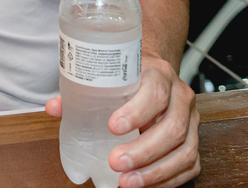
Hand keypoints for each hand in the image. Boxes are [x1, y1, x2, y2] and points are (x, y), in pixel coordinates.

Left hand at [45, 57, 199, 187]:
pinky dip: (168, 179)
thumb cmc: (128, 75)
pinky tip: (146, 184)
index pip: (155, 93)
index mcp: (158, 74)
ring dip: (155, 171)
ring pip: (185, 150)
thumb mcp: (108, 73)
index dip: (136, 112)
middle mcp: (180, 96)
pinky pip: (190, 165)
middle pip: (172, 128)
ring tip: (127, 182)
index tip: (112, 127)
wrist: (153, 71)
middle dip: (143, 151)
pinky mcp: (193, 139)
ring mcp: (191, 120)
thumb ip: (80, 91)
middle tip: (115, 162)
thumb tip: (53, 108)